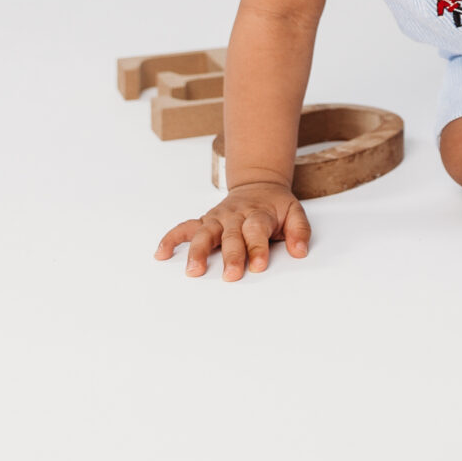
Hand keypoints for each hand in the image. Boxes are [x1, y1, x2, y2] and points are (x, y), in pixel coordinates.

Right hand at [153, 181, 308, 280]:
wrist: (258, 184)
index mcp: (258, 213)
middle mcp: (235, 215)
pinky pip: (185, 228)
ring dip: (197, 251)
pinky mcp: (205, 220)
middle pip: (231, 236)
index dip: (258, 247)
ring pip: (205, 233)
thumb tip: (300, 252)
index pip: (257, 230)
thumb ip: (299, 231)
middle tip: (231, 276)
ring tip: (193, 271)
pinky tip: (161, 254)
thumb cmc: (275, 206)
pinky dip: (171, 238)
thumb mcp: (294, 212)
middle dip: (231, 256)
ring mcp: (218, 218)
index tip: (259, 265)